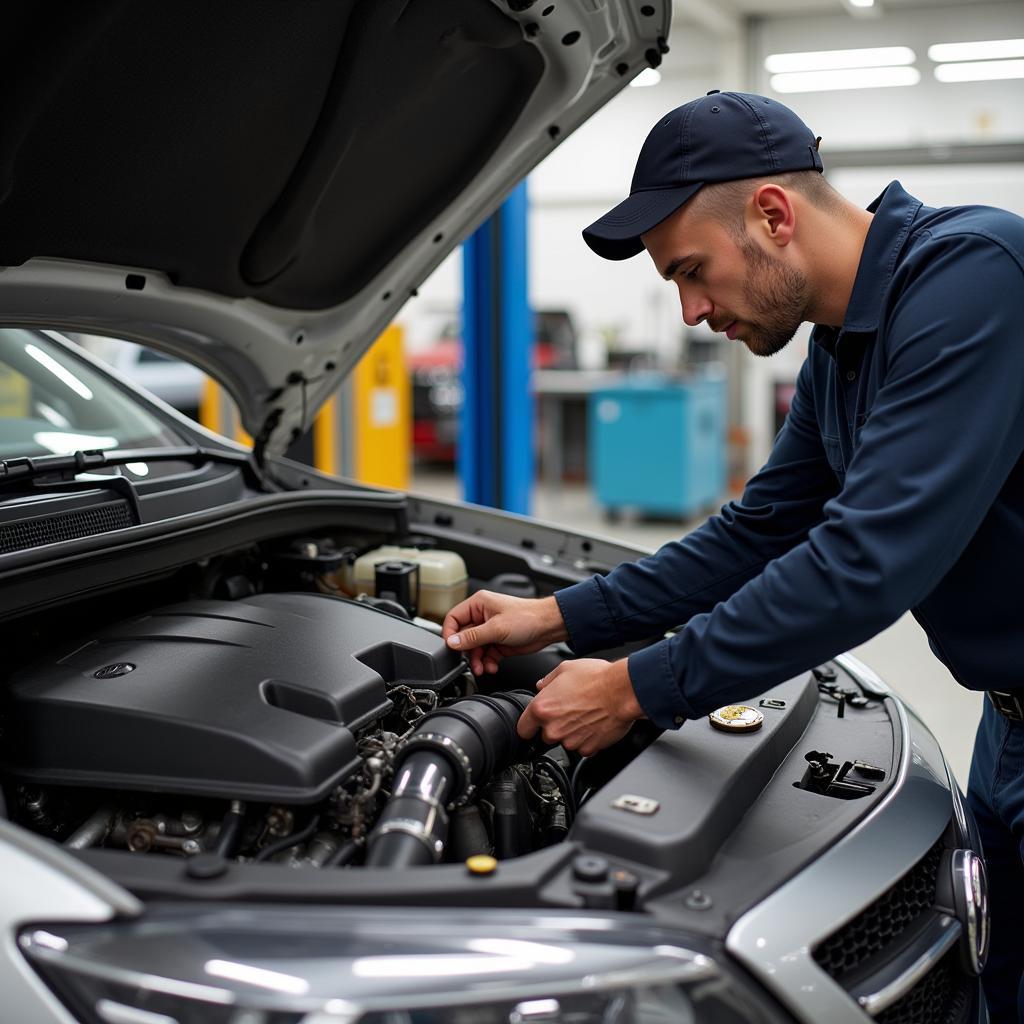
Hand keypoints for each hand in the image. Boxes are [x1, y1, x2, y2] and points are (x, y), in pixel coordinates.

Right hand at [443, 592, 566, 675]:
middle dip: (467, 652)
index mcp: (478, 604)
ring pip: (474, 649)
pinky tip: (491, 667)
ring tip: (482, 668)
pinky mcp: (498, 642)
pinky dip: (487, 662)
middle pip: (463, 637)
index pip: (453, 618)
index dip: (450, 634)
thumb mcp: (496, 628)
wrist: (548, 627)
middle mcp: (482, 616)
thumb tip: (453, 642)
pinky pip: (485, 655)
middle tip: (470, 662)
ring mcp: (490, 630)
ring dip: (477, 660)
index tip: (452, 648)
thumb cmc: (528, 617)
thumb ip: (473, 637)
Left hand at [517, 658, 644, 755]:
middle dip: (555, 726)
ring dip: (572, 732)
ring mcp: (571, 741)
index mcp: (542, 708)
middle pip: (545, 736)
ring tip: (585, 714)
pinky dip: (588, 738)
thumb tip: (542, 685)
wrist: (623, 691)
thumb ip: (548, 680)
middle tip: (569, 711)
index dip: (529, 725)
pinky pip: (583, 747)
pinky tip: (594, 723)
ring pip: (565, 742)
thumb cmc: (597, 678)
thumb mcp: (565, 669)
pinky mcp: (588, 749)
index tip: (534, 725)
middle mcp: (554, 728)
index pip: (523, 729)